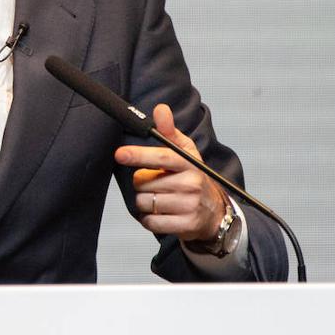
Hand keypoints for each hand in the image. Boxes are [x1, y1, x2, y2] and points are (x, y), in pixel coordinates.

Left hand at [114, 103, 226, 241]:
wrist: (214, 211)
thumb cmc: (193, 177)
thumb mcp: (185, 152)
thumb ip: (169, 131)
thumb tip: (160, 109)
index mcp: (188, 163)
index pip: (161, 157)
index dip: (139, 154)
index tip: (120, 154)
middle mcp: (191, 184)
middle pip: (145, 183)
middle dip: (141, 184)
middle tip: (153, 184)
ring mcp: (189, 206)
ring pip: (145, 202)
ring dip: (144, 202)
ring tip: (157, 198)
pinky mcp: (186, 225)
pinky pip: (151, 222)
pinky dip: (148, 219)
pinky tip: (159, 213)